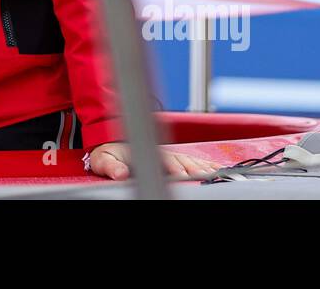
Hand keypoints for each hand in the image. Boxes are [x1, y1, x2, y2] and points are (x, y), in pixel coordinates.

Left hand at [87, 142, 219, 180]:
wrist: (110, 144)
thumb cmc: (108, 154)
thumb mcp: (104, 160)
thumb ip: (112, 167)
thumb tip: (120, 173)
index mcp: (145, 152)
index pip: (166, 161)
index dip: (177, 169)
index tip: (186, 176)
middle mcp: (160, 152)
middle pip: (182, 161)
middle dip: (195, 169)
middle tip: (207, 177)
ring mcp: (168, 154)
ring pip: (189, 160)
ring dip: (202, 166)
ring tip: (215, 173)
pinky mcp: (172, 158)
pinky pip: (191, 160)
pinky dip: (204, 164)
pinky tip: (214, 168)